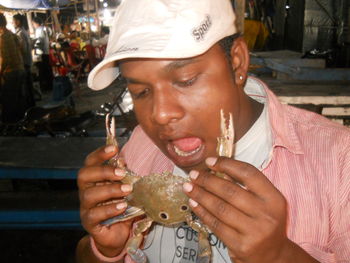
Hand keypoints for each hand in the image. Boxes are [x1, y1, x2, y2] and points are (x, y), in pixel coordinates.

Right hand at [77, 145, 132, 256]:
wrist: (117, 234)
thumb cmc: (121, 207)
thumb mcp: (125, 189)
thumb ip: (124, 176)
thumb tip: (125, 161)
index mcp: (94, 180)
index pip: (90, 162)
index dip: (100, 153)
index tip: (114, 148)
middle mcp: (86, 191)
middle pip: (84, 175)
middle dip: (103, 171)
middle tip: (122, 173)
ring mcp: (86, 207)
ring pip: (90, 194)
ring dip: (110, 190)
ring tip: (128, 190)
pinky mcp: (89, 223)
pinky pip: (94, 214)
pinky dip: (109, 209)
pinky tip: (122, 206)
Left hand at [183, 157, 316, 262]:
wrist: (273, 256)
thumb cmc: (264, 223)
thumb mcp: (262, 202)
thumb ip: (244, 186)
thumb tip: (218, 170)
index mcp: (274, 199)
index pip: (249, 174)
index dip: (227, 164)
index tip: (210, 161)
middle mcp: (266, 215)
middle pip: (230, 191)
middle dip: (207, 180)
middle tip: (193, 174)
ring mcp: (254, 232)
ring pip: (220, 208)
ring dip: (200, 195)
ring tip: (188, 187)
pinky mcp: (241, 246)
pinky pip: (216, 225)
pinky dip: (202, 212)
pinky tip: (193, 204)